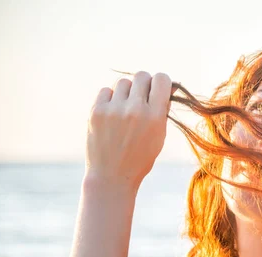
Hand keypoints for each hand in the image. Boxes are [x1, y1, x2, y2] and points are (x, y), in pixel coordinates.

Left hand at [85, 71, 176, 189]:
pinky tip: (112, 113)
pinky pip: (106, 91)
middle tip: (142, 97)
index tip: (159, 89)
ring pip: (123, 82)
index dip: (161, 82)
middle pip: (142, 76)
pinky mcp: (96, 111)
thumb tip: (165, 87)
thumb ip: (162, 111)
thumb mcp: (159, 136)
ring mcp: (114, 109)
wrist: (112, 175)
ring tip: (125, 108)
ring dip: (127, 92)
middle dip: (144, 84)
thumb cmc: (140, 157)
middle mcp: (135, 110)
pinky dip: (111, 98)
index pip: (162, 79)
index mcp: (155, 117)